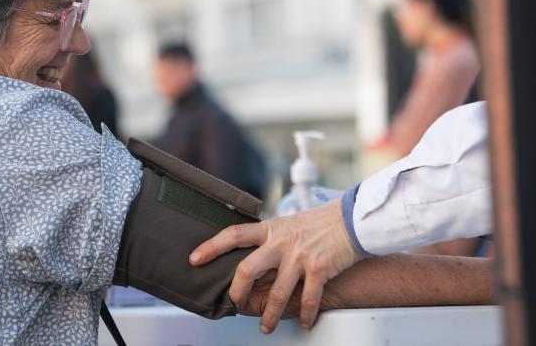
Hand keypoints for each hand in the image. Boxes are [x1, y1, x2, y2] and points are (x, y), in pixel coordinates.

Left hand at [189, 199, 360, 332]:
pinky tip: (305, 322)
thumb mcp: (287, 225)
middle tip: (234, 303)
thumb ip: (269, 239)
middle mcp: (281, 242)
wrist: (351, 220)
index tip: (194, 259)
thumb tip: (250, 252)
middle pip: (248, 269)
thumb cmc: (319, 223)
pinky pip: (308, 299)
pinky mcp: (320, 269)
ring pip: (278, 293)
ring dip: (271, 315)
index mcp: (270, 230)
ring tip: (267, 327)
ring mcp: (300, 256)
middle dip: (237, 291)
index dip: (211, 247)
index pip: (233, 235)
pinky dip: (306, 314)